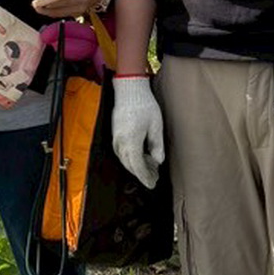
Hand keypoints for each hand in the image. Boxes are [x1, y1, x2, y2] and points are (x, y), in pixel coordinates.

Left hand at [34, 0, 104, 19]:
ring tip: (38, 9)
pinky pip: (64, 15)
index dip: (51, 3)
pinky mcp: (78, 14)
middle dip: (46, 10)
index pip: (64, 2)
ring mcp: (79, 12)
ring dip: (49, 13)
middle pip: (60, 11)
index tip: (41, 2)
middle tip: (35, 7)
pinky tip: (46, 10)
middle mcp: (80, 7)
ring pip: (61, 15)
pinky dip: (54, 13)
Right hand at [110, 74, 164, 189]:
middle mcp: (120, 142)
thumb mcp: (156, 126)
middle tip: (154, 177)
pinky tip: (140, 156)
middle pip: (130, 164)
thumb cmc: (144, 105)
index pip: (137, 166)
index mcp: (131, 141)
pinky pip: (121, 152)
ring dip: (136, 165)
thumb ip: (157, 145)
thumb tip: (158, 161)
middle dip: (142, 173)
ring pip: (124, 159)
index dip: (145, 177)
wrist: (129, 90)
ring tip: (150, 167)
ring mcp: (116, 138)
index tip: (152, 184)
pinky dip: (130, 158)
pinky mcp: (115, 134)